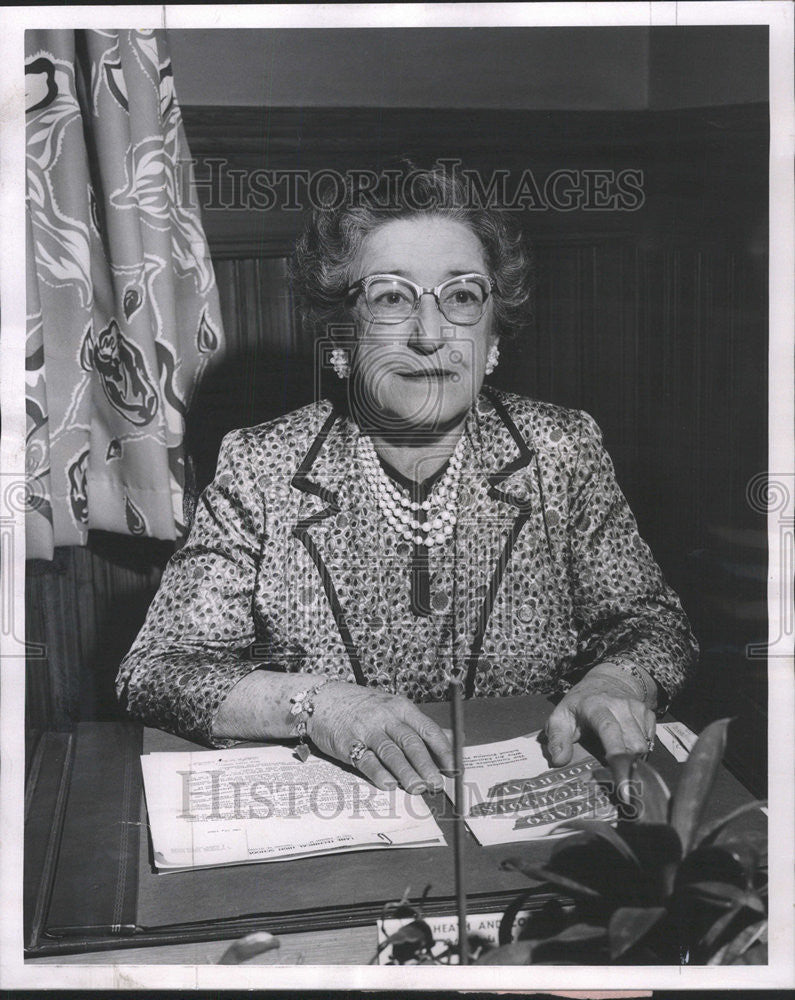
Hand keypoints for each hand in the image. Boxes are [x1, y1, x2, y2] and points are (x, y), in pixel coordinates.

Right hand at [307, 683, 453, 793]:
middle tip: (437, 784)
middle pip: (411, 742)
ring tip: (418, 788)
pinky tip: (388, 785)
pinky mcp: (347, 743)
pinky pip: (365, 760)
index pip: (427, 729)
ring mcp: (366, 729)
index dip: (443, 750)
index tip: (454, 768)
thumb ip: (420, 725)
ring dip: (406, 772)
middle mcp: (385, 717)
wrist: (323, 700)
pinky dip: (378, 773)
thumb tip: (452, 737)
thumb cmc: (362, 707)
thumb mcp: (393, 708)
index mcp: (401, 708)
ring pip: (391, 752)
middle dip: (426, 765)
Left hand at [544, 668, 655, 769]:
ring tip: (616, 753)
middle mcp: (620, 706)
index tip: (619, 775)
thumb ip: (557, 738)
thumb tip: (559, 761)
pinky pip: (650, 741)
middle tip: (612, 771)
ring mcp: (636, 708)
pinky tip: (626, 743)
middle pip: (632, 744)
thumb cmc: (580, 703)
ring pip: (643, 745)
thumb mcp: (560, 716)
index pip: (609, 730)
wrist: (606, 681)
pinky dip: (640, 749)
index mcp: (596, 707)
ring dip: (632, 757)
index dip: (616, 753)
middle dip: (626, 763)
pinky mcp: (648, 713)